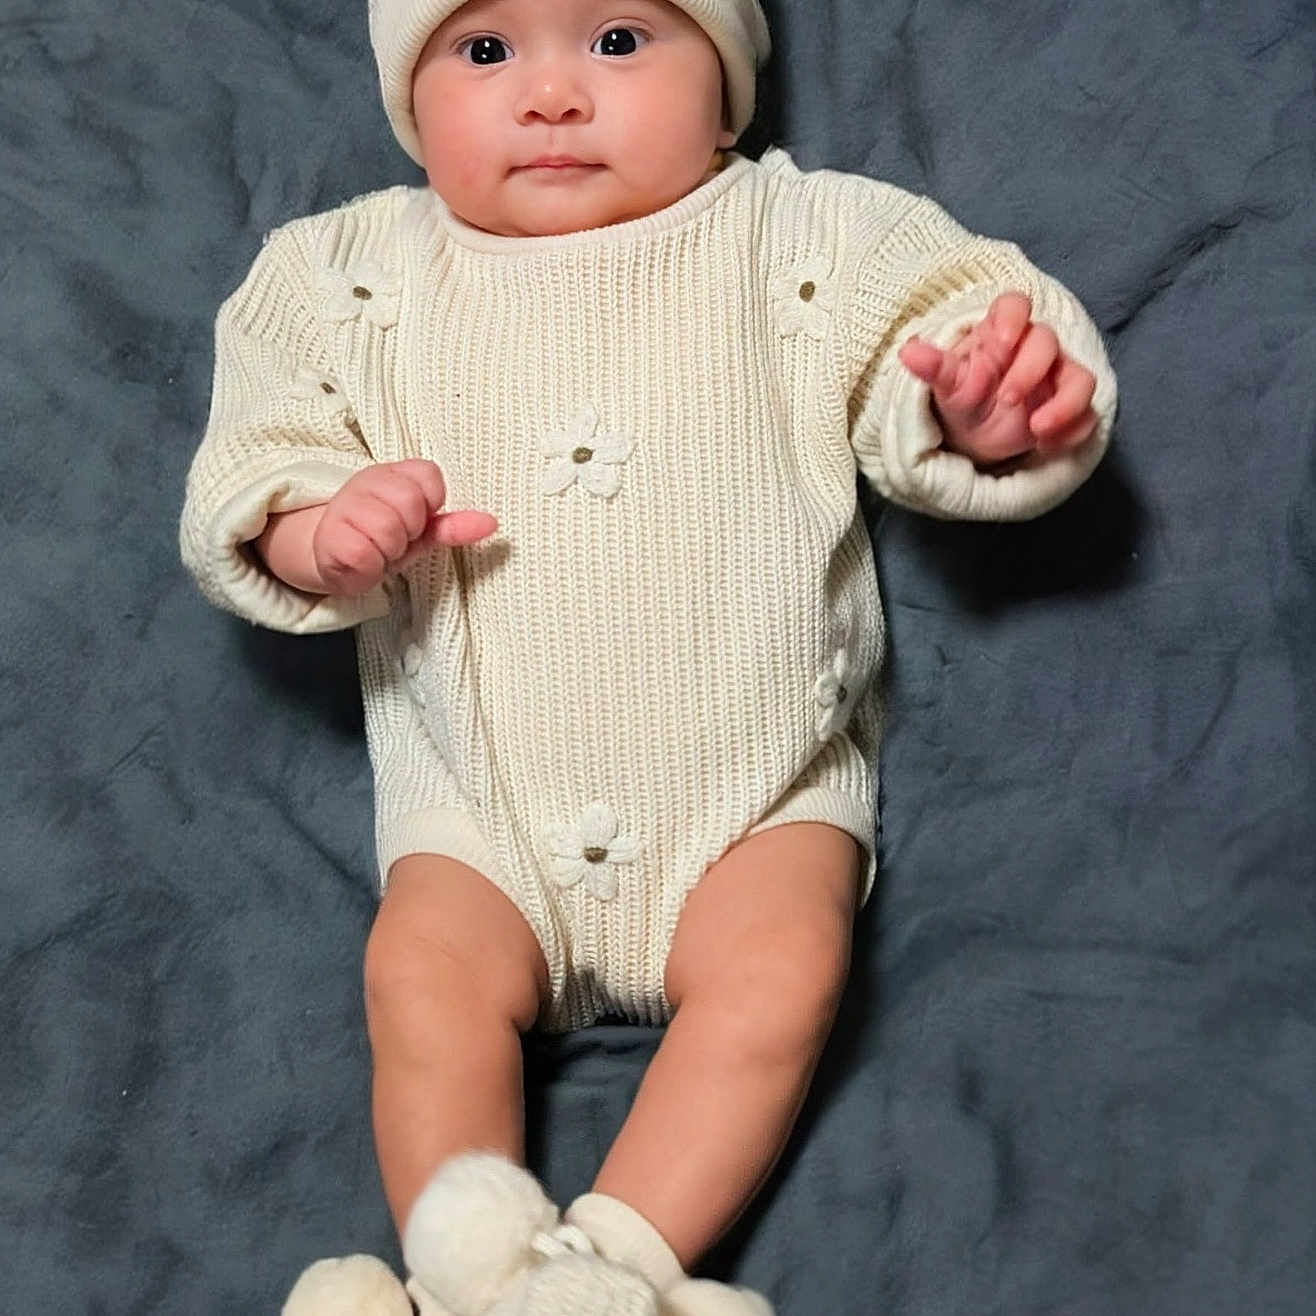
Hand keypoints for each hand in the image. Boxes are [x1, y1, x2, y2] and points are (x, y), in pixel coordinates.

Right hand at [312, 459, 496, 595]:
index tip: (416, 520)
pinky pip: (363, 555)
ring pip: (387, 529)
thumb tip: (491, 524)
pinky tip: (363, 562)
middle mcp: (367, 482)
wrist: (333, 556)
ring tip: (378, 550)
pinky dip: (369, 568)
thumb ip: (454, 526)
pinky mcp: (328, 537)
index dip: (428, 505)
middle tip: (396, 539)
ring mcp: (344, 505)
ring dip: (388, 551)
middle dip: (408, 531)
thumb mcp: (422, 531)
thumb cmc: (382, 540)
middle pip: (409, 503)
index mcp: (394, 475)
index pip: (428, 476)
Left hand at [897, 291, 1098, 466]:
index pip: (1015, 305)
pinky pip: (1087, 416)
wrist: (973, 437)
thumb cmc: (962, 398)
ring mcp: (1057, 379)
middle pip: (1047, 341)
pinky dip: (1072, 432)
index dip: (1013, 318)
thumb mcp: (946, 386)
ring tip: (1037, 429)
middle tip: (1007, 400)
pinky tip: (1046, 447)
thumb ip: (934, 368)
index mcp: (1000, 333)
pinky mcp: (1069, 409)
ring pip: (1080, 379)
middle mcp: (1033, 350)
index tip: (1001, 344)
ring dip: (1065, 404)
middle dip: (1029, 370)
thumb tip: (908, 353)